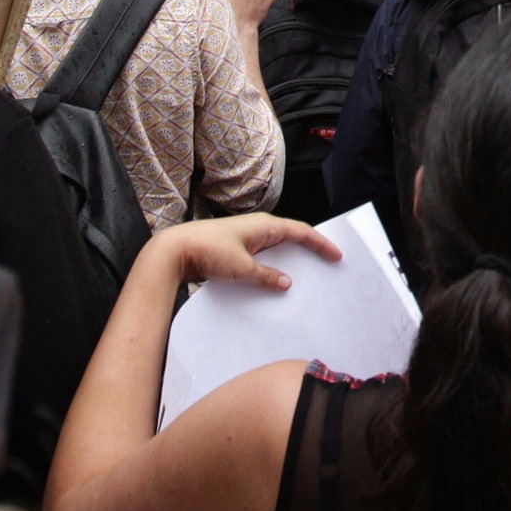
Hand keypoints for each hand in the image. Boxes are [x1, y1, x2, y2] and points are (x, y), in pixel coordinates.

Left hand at [142, 213, 340, 292]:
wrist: (174, 251)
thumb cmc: (207, 250)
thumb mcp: (242, 268)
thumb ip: (267, 276)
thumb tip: (286, 283)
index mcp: (264, 225)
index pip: (301, 232)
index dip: (321, 243)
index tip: (336, 254)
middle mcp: (257, 229)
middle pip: (291, 238)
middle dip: (309, 251)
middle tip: (327, 264)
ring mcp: (246, 239)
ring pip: (276, 250)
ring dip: (289, 262)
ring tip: (306, 277)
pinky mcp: (236, 250)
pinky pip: (262, 258)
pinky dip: (272, 269)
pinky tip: (274, 284)